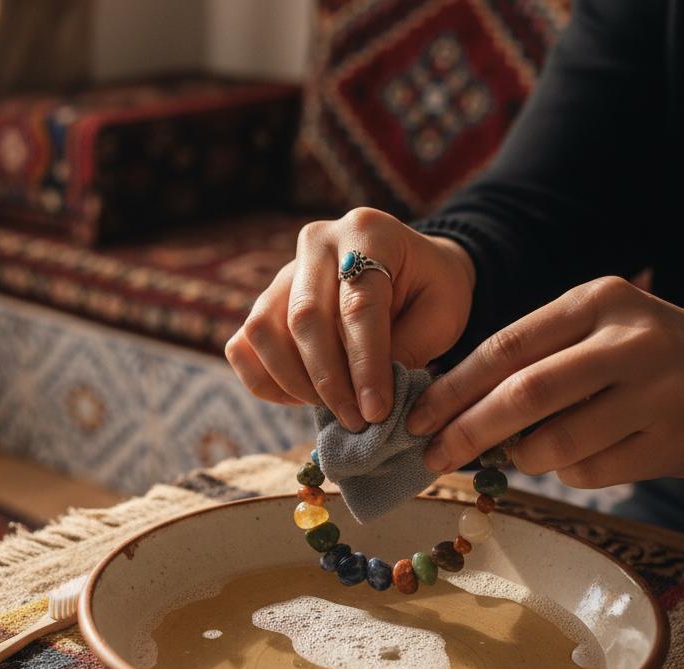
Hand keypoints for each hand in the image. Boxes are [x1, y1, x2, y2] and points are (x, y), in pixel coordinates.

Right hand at [225, 208, 475, 431]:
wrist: (408, 268)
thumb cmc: (428, 289)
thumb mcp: (441, 313)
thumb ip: (408, 348)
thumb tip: (369, 399)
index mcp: (367, 232)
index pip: (358, 305)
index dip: (365, 364)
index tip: (376, 411)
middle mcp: (316, 242)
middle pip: (304, 317)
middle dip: (329, 380)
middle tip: (356, 420)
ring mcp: (282, 271)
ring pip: (263, 331)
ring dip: (294, 383)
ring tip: (332, 409)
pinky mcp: (264, 301)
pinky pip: (243, 345)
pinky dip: (264, 380)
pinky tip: (300, 397)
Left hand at [407, 276, 683, 485]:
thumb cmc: (635, 350)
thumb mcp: (590, 326)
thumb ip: (530, 356)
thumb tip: (447, 408)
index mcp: (596, 302)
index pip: (506, 347)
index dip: (453, 388)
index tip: (417, 418)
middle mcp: (630, 342)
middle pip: (525, 395)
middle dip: (467, 430)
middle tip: (432, 455)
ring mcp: (659, 394)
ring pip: (556, 443)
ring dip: (521, 456)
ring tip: (520, 450)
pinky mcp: (675, 443)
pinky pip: (590, 472)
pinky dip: (565, 472)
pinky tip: (576, 454)